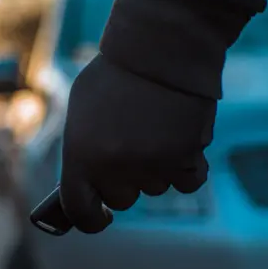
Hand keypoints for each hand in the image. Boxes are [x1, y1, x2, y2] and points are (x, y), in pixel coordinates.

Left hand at [59, 54, 216, 233]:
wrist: (156, 49)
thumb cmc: (112, 76)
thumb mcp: (79, 111)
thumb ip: (81, 149)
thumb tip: (87, 180)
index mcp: (80, 155)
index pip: (80, 210)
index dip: (89, 220)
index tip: (100, 217)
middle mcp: (114, 167)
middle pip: (121, 199)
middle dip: (123, 180)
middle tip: (128, 149)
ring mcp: (152, 165)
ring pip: (155, 188)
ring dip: (154, 169)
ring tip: (153, 131)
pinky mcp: (186, 157)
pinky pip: (188, 182)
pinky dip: (186, 167)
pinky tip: (180, 143)